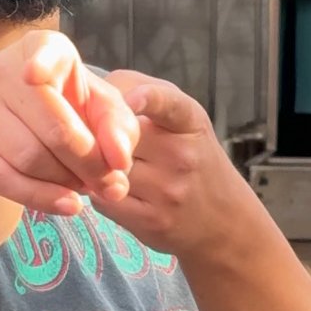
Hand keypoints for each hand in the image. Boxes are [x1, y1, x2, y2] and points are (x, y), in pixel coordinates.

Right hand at [0, 32, 140, 217]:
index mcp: (40, 47)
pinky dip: (39, 198)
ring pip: (29, 158)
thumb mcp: (96, 105)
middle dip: (90, 165)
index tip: (34, 77)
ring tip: (84, 187)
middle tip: (109, 183)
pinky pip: (1, 179)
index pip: (43, 53)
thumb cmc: (59, 106)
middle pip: (54, 129)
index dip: (41, 66)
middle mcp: (0, 69)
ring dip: (67, 183)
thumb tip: (119, 162)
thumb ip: (119, 126)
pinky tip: (65, 205)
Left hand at [94, 73, 243, 260]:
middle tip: (88, 133)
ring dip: (91, 164)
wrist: (223, 219)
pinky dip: (96, 192)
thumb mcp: (182, 118)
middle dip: (96, 133)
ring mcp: (168, 190)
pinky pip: (102, 199)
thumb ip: (140, 92)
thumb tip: (87, 90)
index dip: (145, 98)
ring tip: (99, 162)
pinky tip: (107, 187)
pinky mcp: (151, 221)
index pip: (168, 103)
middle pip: (118, 135)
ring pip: (105, 168)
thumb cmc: (191, 155)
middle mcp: (182, 155)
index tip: (128, 101)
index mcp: (190, 121)